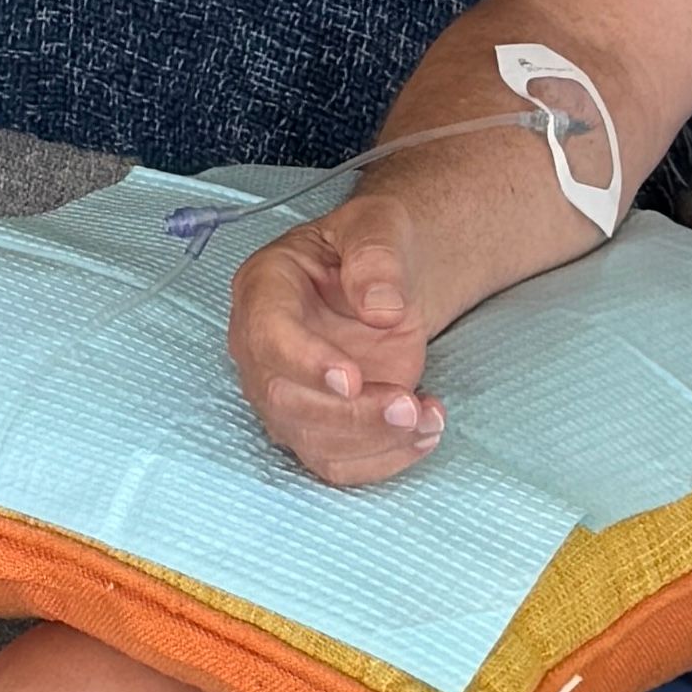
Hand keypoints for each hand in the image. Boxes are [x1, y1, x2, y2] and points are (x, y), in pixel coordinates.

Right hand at [226, 197, 444, 486]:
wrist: (386, 281)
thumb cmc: (371, 248)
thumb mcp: (377, 227)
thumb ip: (376, 257)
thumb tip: (382, 308)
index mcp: (263, 288)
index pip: (267, 334)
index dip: (305, 362)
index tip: (353, 378)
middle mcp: (261, 349)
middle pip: (285, 400)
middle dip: (349, 415)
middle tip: (408, 406)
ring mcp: (286, 394)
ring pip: (313, 441)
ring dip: (374, 442)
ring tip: (429, 416)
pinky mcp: (317, 427)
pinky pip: (339, 465)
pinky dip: (385, 459)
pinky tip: (425, 432)